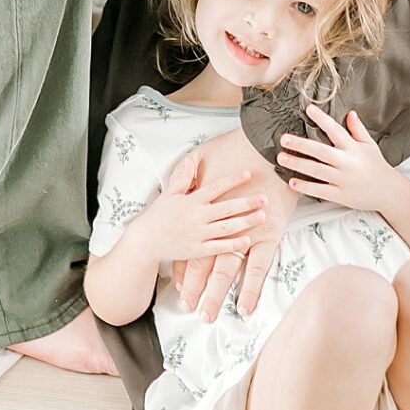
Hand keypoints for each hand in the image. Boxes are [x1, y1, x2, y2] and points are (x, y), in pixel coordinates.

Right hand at [136, 149, 266, 267]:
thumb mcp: (169, 193)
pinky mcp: (196, 251)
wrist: (146, 241)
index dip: (232, 180)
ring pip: (226, 228)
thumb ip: (183, 177)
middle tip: (264, 197)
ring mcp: (197, 234)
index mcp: (191, 201)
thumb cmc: (158, 216)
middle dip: (246, 202)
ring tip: (262, 216)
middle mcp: (196, 217)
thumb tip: (192, 159)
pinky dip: (233, 244)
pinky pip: (218, 248)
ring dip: (245, 222)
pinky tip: (247, 240)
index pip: (215, 187)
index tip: (248, 173)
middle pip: (226, 208)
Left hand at [171, 129, 296, 320]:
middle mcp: (220, 226)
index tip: (177, 284)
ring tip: (208, 315)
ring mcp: (244, 233)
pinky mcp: (267, 236)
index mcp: (204, 211)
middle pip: (202, 264)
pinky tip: (244, 307)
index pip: (190, 246)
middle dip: (195, 287)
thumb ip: (188, 173)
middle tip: (188, 307)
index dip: (183, 267)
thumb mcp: (201, 157)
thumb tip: (178, 178)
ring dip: (216, 294)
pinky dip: (250, 289)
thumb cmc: (235, 147)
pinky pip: (257, 269)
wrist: (266, 144)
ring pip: (225, 271)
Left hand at [277, 104, 391, 213]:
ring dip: (298, 164)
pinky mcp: (340, 195)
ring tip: (281, 158)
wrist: (388, 193)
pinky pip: (320, 190)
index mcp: (353, 148)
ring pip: (317, 171)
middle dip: (301, 145)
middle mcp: (347, 163)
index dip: (322, 119)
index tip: (308, 109)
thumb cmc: (377, 166)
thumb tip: (350, 113)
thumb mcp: (369, 145)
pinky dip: (306, 187)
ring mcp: (343, 180)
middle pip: (321, 151)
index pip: (335, 130)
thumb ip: (358, 130)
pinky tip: (292, 182)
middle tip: (284, 139)